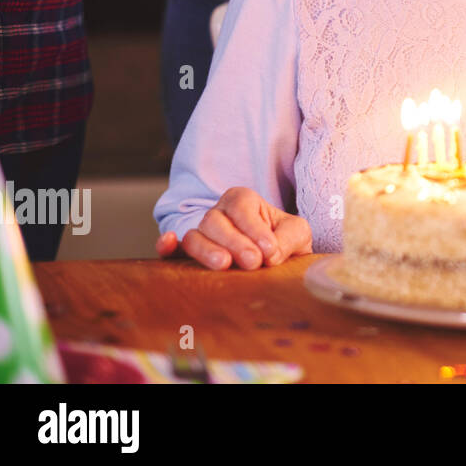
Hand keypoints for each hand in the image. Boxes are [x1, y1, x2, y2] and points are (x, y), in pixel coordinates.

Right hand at [155, 187, 311, 269]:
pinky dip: (167, 247)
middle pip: (215, 221)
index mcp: (243, 200)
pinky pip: (173, 250)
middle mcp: (218, 213)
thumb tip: (269, 256)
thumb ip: (288, 239)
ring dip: (207, 251)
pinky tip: (168, 245)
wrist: (278, 260)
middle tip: (253, 262)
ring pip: (194, 236)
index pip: (241, 207)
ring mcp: (201, 234)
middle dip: (234, 242)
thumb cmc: (285, 241)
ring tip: (224, 265)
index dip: (253, 228)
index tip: (269, 251)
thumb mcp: (297, 233)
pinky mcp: (188, 256)